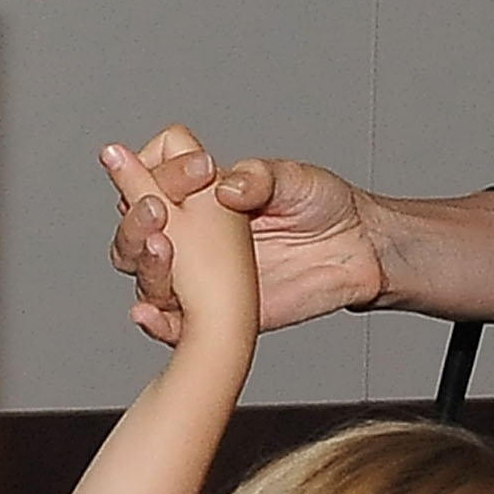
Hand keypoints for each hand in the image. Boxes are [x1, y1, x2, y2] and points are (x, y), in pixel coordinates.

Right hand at [111, 141, 381, 342]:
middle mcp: (191, 232)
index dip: (160, 169)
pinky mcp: (214, 313)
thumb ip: (260, 177)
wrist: (359, 251)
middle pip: (134, 228)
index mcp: (201, 192)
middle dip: (135, 219)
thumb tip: (225, 186)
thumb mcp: (295, 178)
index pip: (154, 175)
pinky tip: (148, 313)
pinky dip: (155, 322)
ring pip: (145, 273)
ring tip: (159, 249)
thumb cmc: (324, 205)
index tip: (197, 171)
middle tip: (157, 210)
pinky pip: (173, 324)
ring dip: (143, 262)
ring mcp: (198, 274)